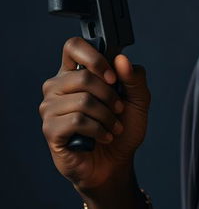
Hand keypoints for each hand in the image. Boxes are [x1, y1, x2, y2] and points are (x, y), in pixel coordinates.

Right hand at [40, 37, 150, 192]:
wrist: (117, 162)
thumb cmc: (123, 128)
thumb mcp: (138, 100)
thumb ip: (134, 77)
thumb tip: (121, 59)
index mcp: (76, 73)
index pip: (73, 46)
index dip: (94, 57)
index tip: (113, 77)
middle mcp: (58, 87)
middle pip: (83, 76)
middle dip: (111, 96)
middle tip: (119, 110)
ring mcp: (51, 108)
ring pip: (83, 100)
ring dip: (107, 116)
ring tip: (113, 126)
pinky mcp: (51, 130)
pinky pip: (77, 121)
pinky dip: (99, 129)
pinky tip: (103, 137)